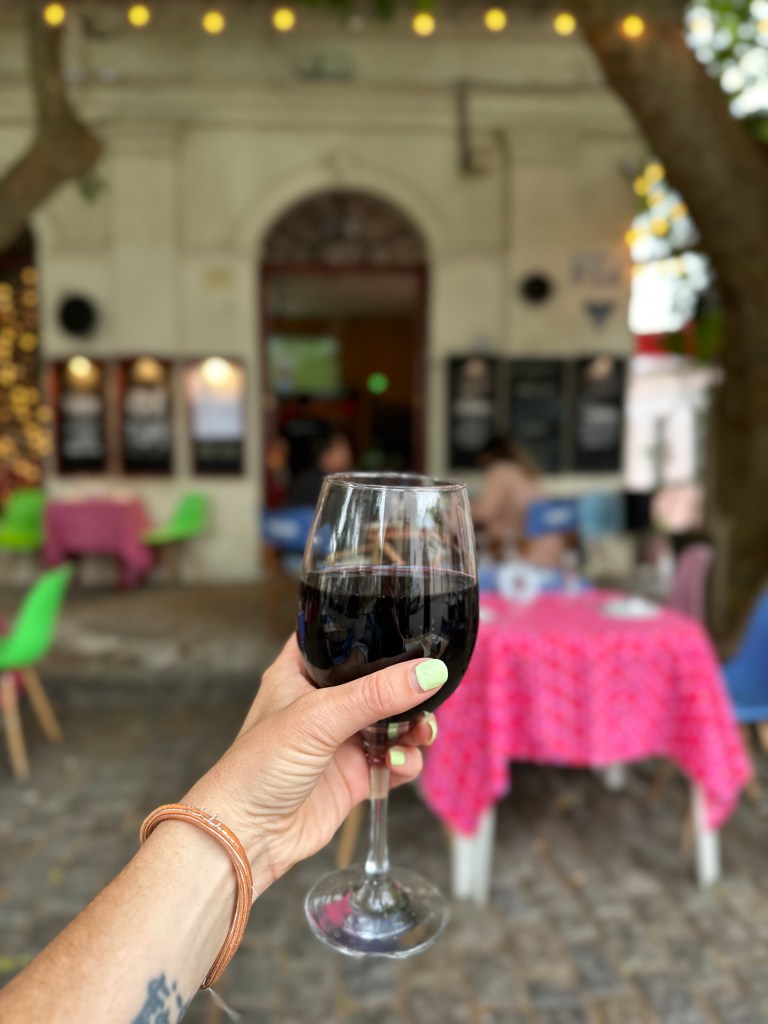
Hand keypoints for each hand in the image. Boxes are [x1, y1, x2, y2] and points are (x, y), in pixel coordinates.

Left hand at [184, 636, 441, 891]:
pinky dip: (405, 761)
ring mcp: (341, 739)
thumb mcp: (319, 717)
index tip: (410, 632)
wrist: (247, 837)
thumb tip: (429, 672)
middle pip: (380, 682)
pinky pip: (394, 760)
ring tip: (419, 735)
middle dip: (408, 689)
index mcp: (301, 673)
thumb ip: (376, 694)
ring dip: (414, 727)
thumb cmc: (258, 767)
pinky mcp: (354, 775)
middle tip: (427, 696)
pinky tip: (398, 764)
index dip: (374, 633)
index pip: (342, 638)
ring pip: (394, 722)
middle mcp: (323, 702)